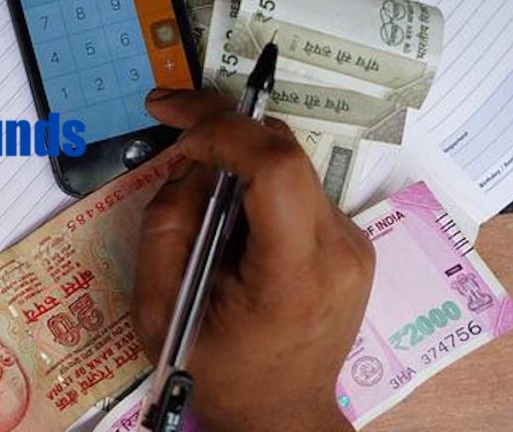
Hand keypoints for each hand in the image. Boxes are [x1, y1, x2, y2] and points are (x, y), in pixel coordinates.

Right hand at [135, 90, 374, 431]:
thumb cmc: (214, 371)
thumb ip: (165, 228)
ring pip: (291, 163)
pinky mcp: (351, 242)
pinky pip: (298, 187)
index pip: (277, 170)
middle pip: (286, 152)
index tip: (173, 126)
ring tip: (190, 163)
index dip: (223, 131)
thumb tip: (191, 165)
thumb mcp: (159, 311)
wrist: (280, 414)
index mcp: (293, 276)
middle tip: (166, 111)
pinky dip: (256, 178)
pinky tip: (225, 203)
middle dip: (222, 123)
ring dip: (237, 151)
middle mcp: (339, 251)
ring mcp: (353, 244)